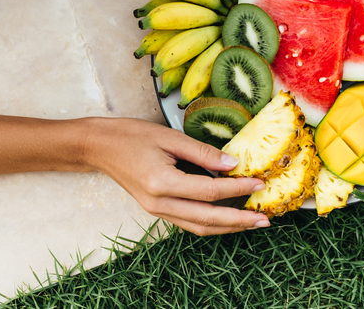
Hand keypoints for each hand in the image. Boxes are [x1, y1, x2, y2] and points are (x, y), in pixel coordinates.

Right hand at [85, 117, 268, 235]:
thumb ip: (202, 152)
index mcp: (163, 183)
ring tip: (252, 223)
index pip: (210, 191)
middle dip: (239, 221)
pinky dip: (211, 223)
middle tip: (264, 218)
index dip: (238, 188)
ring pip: (199, 227)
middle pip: (207, 219)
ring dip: (228, 227)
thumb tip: (232, 163)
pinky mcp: (157, 210)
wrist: (99, 147)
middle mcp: (160, 203)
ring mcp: (157, 210)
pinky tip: (227, 218)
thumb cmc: (131, 136)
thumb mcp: (169, 137)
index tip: (259, 183)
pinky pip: (188, 223)